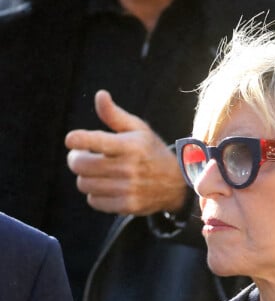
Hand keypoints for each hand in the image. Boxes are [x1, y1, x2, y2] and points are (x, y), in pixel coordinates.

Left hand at [65, 90, 186, 215]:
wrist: (177, 183)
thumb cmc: (151, 151)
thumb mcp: (138, 129)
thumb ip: (115, 115)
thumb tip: (100, 95)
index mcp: (131, 145)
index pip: (94, 141)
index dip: (77, 140)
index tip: (72, 140)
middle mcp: (130, 168)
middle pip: (81, 165)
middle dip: (76, 159)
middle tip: (84, 156)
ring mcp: (129, 189)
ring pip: (84, 184)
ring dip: (86, 177)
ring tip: (97, 172)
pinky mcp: (127, 205)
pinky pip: (94, 201)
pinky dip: (95, 195)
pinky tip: (106, 187)